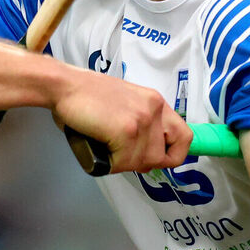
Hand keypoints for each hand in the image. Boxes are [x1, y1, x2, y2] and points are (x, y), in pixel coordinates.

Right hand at [53, 73, 192, 173]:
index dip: (173, 154)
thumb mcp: (125, 103)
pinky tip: (98, 144)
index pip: (184, 136)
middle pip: (161, 157)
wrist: (65, 85)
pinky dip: (109, 161)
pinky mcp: (127, 132)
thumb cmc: (86, 94)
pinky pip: (123, 163)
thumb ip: (141, 122)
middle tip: (118, 152)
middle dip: (139, 161)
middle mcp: (154, 109)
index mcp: (155, 101)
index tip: (158, 159)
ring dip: (121, 162)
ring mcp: (142, 121)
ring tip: (104, 144)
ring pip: (141, 163)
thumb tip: (144, 153)